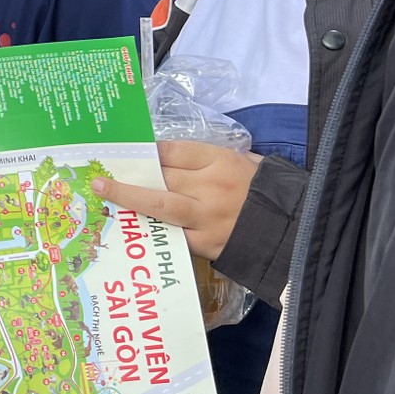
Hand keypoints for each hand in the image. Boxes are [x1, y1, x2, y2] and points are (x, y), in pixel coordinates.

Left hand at [90, 140, 260, 259]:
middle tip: (101, 170)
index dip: (147, 151)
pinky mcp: (204, 244)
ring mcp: (205, 217)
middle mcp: (210, 187)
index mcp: (221, 161)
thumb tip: (170, 154)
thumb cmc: (266, 191)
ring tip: (102, 189)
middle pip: (161, 175)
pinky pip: (170, 233)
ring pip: (159, 204)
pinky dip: (148, 226)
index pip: (174, 151)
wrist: (293, 231)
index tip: (128, 150)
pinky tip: (127, 222)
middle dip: (130, 172)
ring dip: (127, 196)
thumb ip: (209, 158)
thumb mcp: (245, 161)